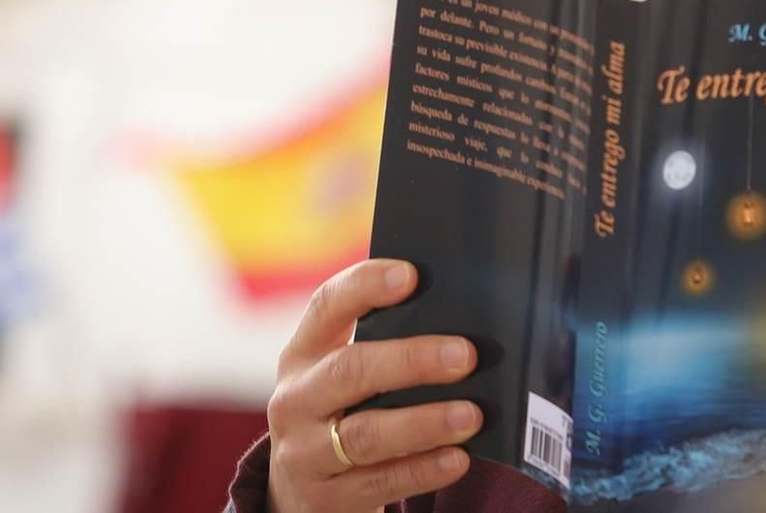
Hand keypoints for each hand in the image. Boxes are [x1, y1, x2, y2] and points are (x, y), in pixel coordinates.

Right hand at [267, 259, 483, 512]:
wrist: (298, 492)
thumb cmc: (340, 413)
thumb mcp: (338, 376)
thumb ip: (381, 346)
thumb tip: (457, 322)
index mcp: (302, 354)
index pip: (326, 306)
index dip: (365, 286)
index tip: (410, 274)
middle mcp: (295, 400)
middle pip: (350, 371)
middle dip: (411, 361)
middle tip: (465, 355)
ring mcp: (303, 453)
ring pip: (366, 433)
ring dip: (424, 422)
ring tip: (471, 415)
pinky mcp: (322, 499)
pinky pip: (378, 483)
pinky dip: (422, 470)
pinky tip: (457, 459)